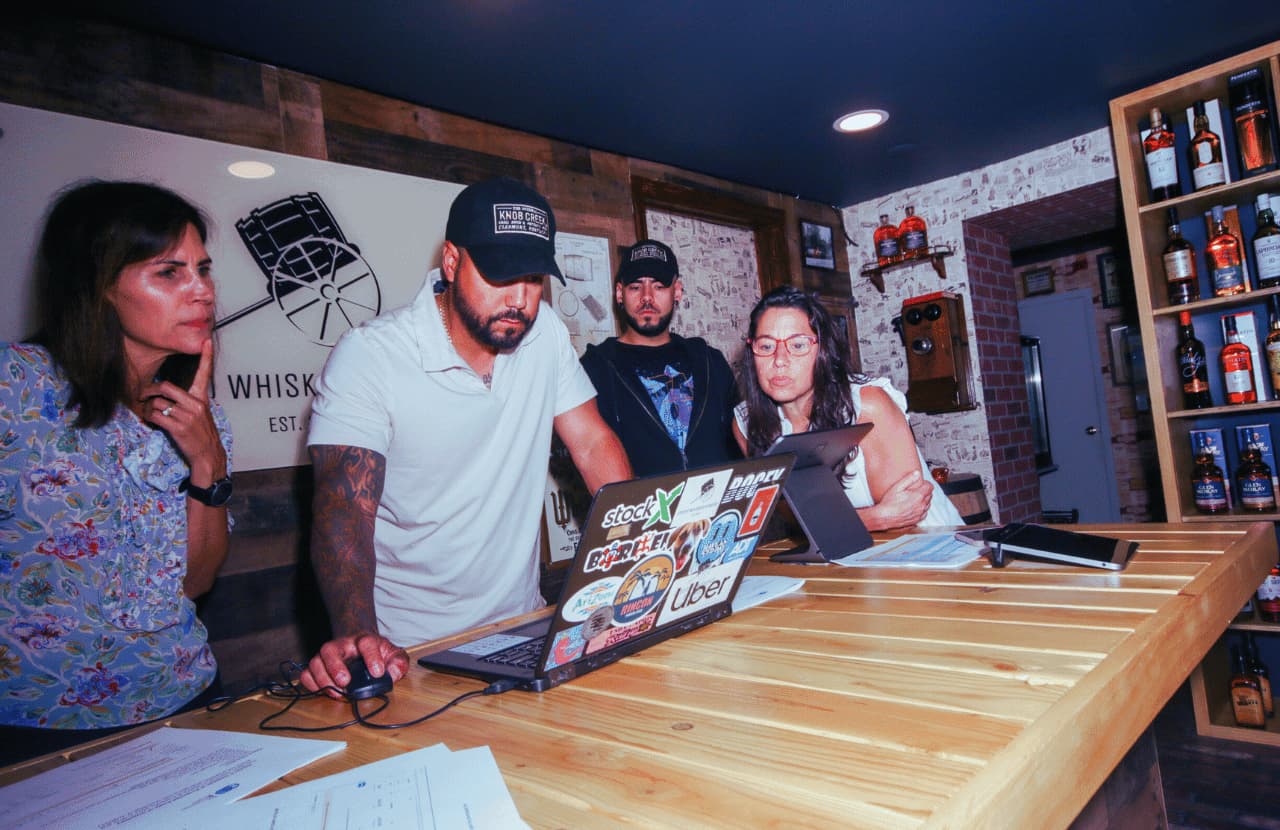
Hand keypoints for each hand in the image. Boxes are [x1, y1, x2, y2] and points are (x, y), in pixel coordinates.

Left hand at [142, 340, 226, 485]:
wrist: (208, 454)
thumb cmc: (201, 434)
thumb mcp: (200, 414)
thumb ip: (187, 401)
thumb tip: (165, 396)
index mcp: (201, 398)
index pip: (205, 373)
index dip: (206, 357)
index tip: (206, 341)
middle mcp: (196, 404)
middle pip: (166, 387)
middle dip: (150, 390)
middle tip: (143, 395)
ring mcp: (187, 416)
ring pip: (157, 402)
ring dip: (147, 408)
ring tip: (148, 414)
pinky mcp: (178, 427)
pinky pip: (155, 415)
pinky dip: (148, 418)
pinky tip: (150, 421)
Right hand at [300, 632, 408, 698]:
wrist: (362, 646)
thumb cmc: (378, 653)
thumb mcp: (394, 655)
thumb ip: (398, 663)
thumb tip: (391, 674)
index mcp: (364, 640)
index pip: (366, 642)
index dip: (372, 657)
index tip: (377, 672)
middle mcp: (343, 646)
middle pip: (331, 649)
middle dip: (335, 667)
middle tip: (345, 682)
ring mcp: (328, 656)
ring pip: (316, 661)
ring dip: (323, 678)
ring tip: (337, 691)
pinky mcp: (319, 667)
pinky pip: (307, 673)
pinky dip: (311, 684)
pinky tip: (323, 690)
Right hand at [863, 470, 932, 530]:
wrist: (884, 517)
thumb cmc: (889, 503)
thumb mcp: (897, 487)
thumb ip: (909, 479)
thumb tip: (917, 473)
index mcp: (918, 496)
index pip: (930, 487)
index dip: (926, 483)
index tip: (921, 483)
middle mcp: (921, 505)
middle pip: (930, 495)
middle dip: (925, 491)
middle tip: (916, 489)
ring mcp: (919, 513)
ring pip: (928, 504)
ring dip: (924, 500)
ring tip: (915, 498)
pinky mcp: (917, 520)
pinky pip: (924, 513)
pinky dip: (922, 509)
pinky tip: (915, 507)